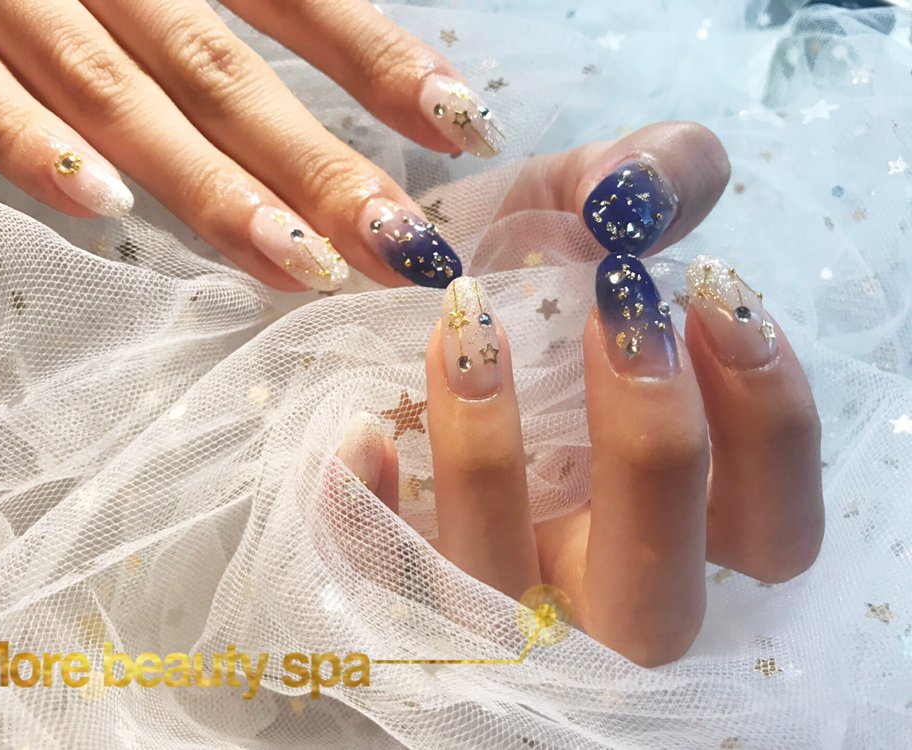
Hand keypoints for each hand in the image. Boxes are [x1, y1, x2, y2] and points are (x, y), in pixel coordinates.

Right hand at [0, 0, 499, 290]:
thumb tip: (334, 61)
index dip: (380, 62)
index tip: (466, 127)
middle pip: (223, 69)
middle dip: (317, 165)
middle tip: (402, 249)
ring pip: (118, 90)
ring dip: (211, 184)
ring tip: (299, 268)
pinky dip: (28, 139)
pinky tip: (106, 209)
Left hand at [334, 123, 823, 665]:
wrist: (400, 285)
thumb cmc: (521, 260)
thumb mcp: (592, 198)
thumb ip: (659, 171)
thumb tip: (639, 191)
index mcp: (675, 511)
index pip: (772, 536)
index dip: (767, 429)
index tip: (713, 298)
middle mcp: (591, 574)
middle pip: (660, 607)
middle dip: (653, 451)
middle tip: (613, 312)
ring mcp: (487, 589)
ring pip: (504, 603)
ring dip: (490, 466)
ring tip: (468, 332)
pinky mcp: (392, 574)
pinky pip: (375, 588)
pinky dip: (368, 517)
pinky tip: (365, 430)